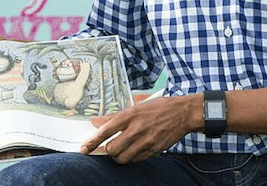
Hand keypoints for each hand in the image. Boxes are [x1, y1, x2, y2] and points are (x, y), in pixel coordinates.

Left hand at [79, 95, 196, 162]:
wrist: (182, 113)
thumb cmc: (158, 108)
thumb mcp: (135, 107)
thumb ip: (114, 116)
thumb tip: (96, 122)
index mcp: (130, 115)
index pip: (105, 130)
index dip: (92, 141)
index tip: (84, 148)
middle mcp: (136, 129)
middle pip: (112, 149)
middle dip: (107, 150)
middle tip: (107, 147)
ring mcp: (146, 141)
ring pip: (122, 158)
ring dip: (118, 157)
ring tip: (119, 150)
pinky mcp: (154, 150)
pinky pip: (136, 160)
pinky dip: (131, 158)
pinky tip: (133, 150)